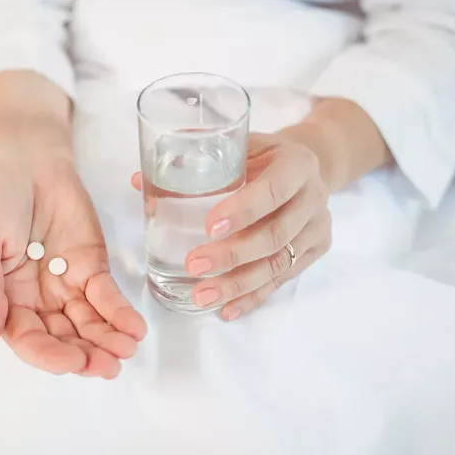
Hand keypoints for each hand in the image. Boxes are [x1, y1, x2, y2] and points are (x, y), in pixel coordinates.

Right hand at [0, 141, 146, 378]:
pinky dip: (121, 312)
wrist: (23, 155)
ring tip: (126, 351)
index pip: (27, 339)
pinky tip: (134, 328)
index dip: (49, 355)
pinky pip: (107, 295)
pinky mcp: (92, 264)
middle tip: (107, 366)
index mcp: (4, 299)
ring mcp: (67, 283)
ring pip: (89, 323)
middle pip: (62, 338)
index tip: (72, 361)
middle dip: (85, 355)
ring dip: (108, 340)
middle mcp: (37, 299)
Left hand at [132, 131, 330, 320]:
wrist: (310, 164)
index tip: (209, 227)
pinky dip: (252, 297)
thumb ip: (194, 159)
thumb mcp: (239, 145)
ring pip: (279, 264)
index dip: (244, 210)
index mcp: (297, 164)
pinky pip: (282, 280)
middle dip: (233, 255)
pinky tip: (227, 309)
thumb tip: (138, 180)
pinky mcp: (314, 252)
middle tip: (193, 265)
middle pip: (276, 234)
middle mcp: (313, 197)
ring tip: (202, 295)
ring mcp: (316, 228)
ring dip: (238, 284)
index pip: (274, 189)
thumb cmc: (262, 154)